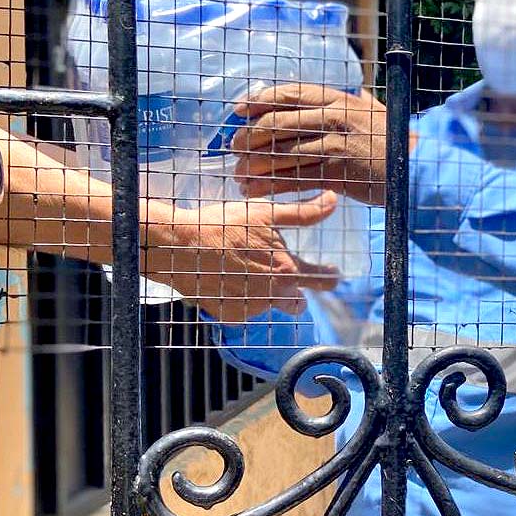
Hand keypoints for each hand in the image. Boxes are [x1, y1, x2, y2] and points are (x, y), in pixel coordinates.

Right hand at [143, 191, 341, 321]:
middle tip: (283, 277)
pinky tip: (227, 281)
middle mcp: (274, 295)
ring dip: (264, 294)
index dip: (328, 277)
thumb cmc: (224, 225)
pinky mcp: (231, 316)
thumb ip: (304, 212)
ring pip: (268, 305)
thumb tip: (334, 200)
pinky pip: (244, 311)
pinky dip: (240, 299)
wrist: (181, 246)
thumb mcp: (266, 213)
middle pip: (297, 302)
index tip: (332, 274)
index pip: (321, 280)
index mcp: (287, 270)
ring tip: (245, 272)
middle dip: (295, 293)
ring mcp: (252, 309)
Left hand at [231, 84, 387, 205]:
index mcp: (338, 99)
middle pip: (277, 123)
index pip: (289, 93)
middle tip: (234, 148)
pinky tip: (254, 191)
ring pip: (280, 154)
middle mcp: (334, 118)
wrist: (417, 169)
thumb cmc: (395, 141)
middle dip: (249, 137)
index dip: (258, 99)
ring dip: (253, 166)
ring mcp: (335, 145)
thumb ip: (355, 100)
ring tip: (239, 174)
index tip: (238, 109)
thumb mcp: (375, 111)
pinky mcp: (337, 173)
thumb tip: (346, 92)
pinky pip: (293, 179)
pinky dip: (269, 186)